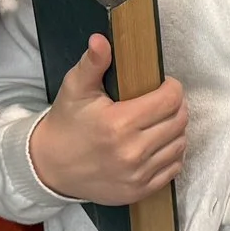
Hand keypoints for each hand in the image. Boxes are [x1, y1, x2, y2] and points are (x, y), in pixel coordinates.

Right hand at [27, 34, 186, 206]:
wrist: (50, 167)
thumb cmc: (67, 123)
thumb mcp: (75, 88)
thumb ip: (92, 63)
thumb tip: (101, 39)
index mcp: (119, 123)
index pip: (170, 100)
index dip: (172, 88)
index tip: (162, 84)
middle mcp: (132, 151)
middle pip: (179, 121)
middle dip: (177, 106)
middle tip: (164, 101)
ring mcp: (137, 174)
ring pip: (180, 144)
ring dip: (176, 129)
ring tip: (161, 120)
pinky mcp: (139, 190)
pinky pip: (174, 168)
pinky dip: (172, 153)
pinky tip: (159, 143)